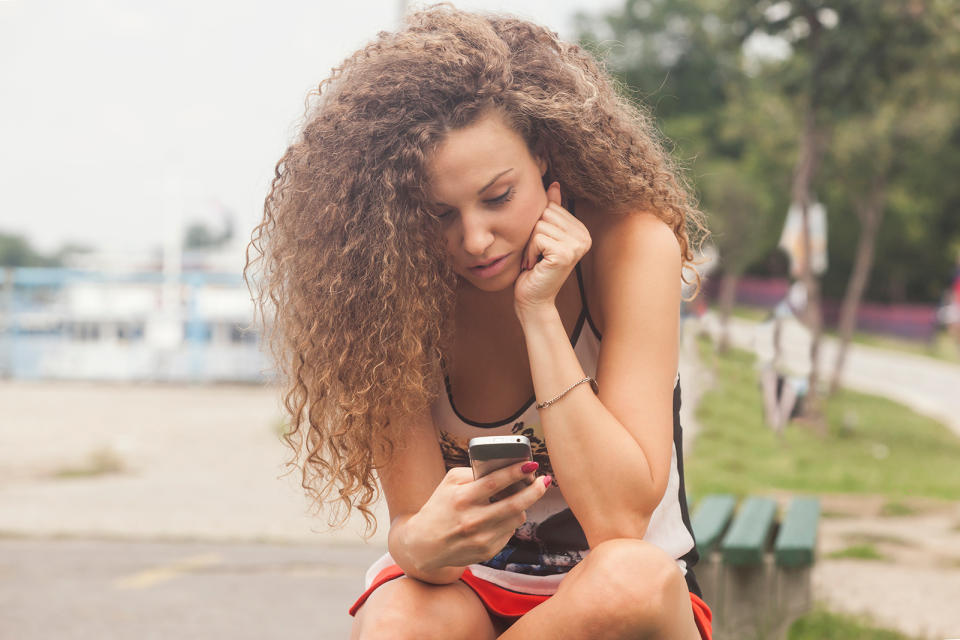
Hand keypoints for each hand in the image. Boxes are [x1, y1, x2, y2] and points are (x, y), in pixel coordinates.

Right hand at [406, 462, 550, 571]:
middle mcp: (472, 520)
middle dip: (534, 491)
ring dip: (523, 505)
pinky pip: (510, 531)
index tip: (532, 464)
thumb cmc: (439, 507)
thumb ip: (474, 473)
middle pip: (514, 505)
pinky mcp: (487, 551)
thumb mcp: (449, 483)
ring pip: (516, 518)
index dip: (515, 472)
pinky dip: (510, 520)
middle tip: (544, 481)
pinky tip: (502, 515)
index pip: (494, 483)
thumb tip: (506, 467)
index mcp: (461, 498)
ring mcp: (481, 539)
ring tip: (520, 496)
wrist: (425, 545)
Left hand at [514, 182, 591, 313]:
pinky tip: (535, 265)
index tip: (541, 246)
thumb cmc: (534, 268)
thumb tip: (553, 183)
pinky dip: (529, 252)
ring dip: (529, 244)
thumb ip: (551, 211)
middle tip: (537, 254)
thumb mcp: (542, 235)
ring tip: (536, 260)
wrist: (533, 299)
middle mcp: (584, 236)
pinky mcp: (565, 254)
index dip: (537, 225)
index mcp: (581, 230)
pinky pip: (537, 237)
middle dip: (533, 233)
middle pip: (545, 213)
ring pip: (539, 225)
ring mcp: (577, 245)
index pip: (551, 207)